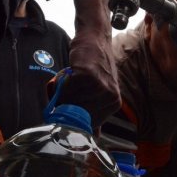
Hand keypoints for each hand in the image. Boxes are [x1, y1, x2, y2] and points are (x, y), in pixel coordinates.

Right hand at [58, 0, 120, 127]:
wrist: (95, 39)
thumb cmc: (94, 65)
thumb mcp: (100, 91)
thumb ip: (96, 111)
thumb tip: (94, 137)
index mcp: (114, 104)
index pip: (88, 124)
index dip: (73, 118)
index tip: (67, 111)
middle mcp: (111, 97)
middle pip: (78, 114)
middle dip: (66, 106)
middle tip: (65, 92)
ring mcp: (101, 86)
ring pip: (71, 102)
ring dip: (62, 94)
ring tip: (68, 81)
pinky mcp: (88, 74)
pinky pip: (67, 88)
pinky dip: (62, 83)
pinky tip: (68, 73)